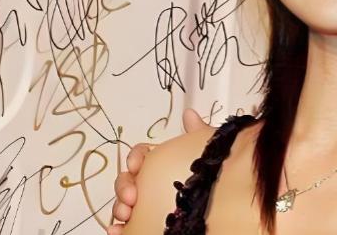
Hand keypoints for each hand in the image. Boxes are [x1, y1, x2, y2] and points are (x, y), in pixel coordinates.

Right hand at [106, 109, 209, 233]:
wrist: (219, 203)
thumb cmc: (207, 175)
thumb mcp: (205, 153)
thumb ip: (196, 134)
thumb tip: (190, 114)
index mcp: (161, 164)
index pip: (141, 155)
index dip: (135, 158)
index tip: (136, 165)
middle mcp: (149, 183)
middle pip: (127, 179)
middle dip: (123, 186)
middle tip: (131, 196)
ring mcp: (144, 203)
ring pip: (122, 202)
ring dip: (118, 207)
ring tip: (125, 214)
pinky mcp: (142, 222)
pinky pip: (126, 225)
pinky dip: (118, 228)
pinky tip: (117, 230)